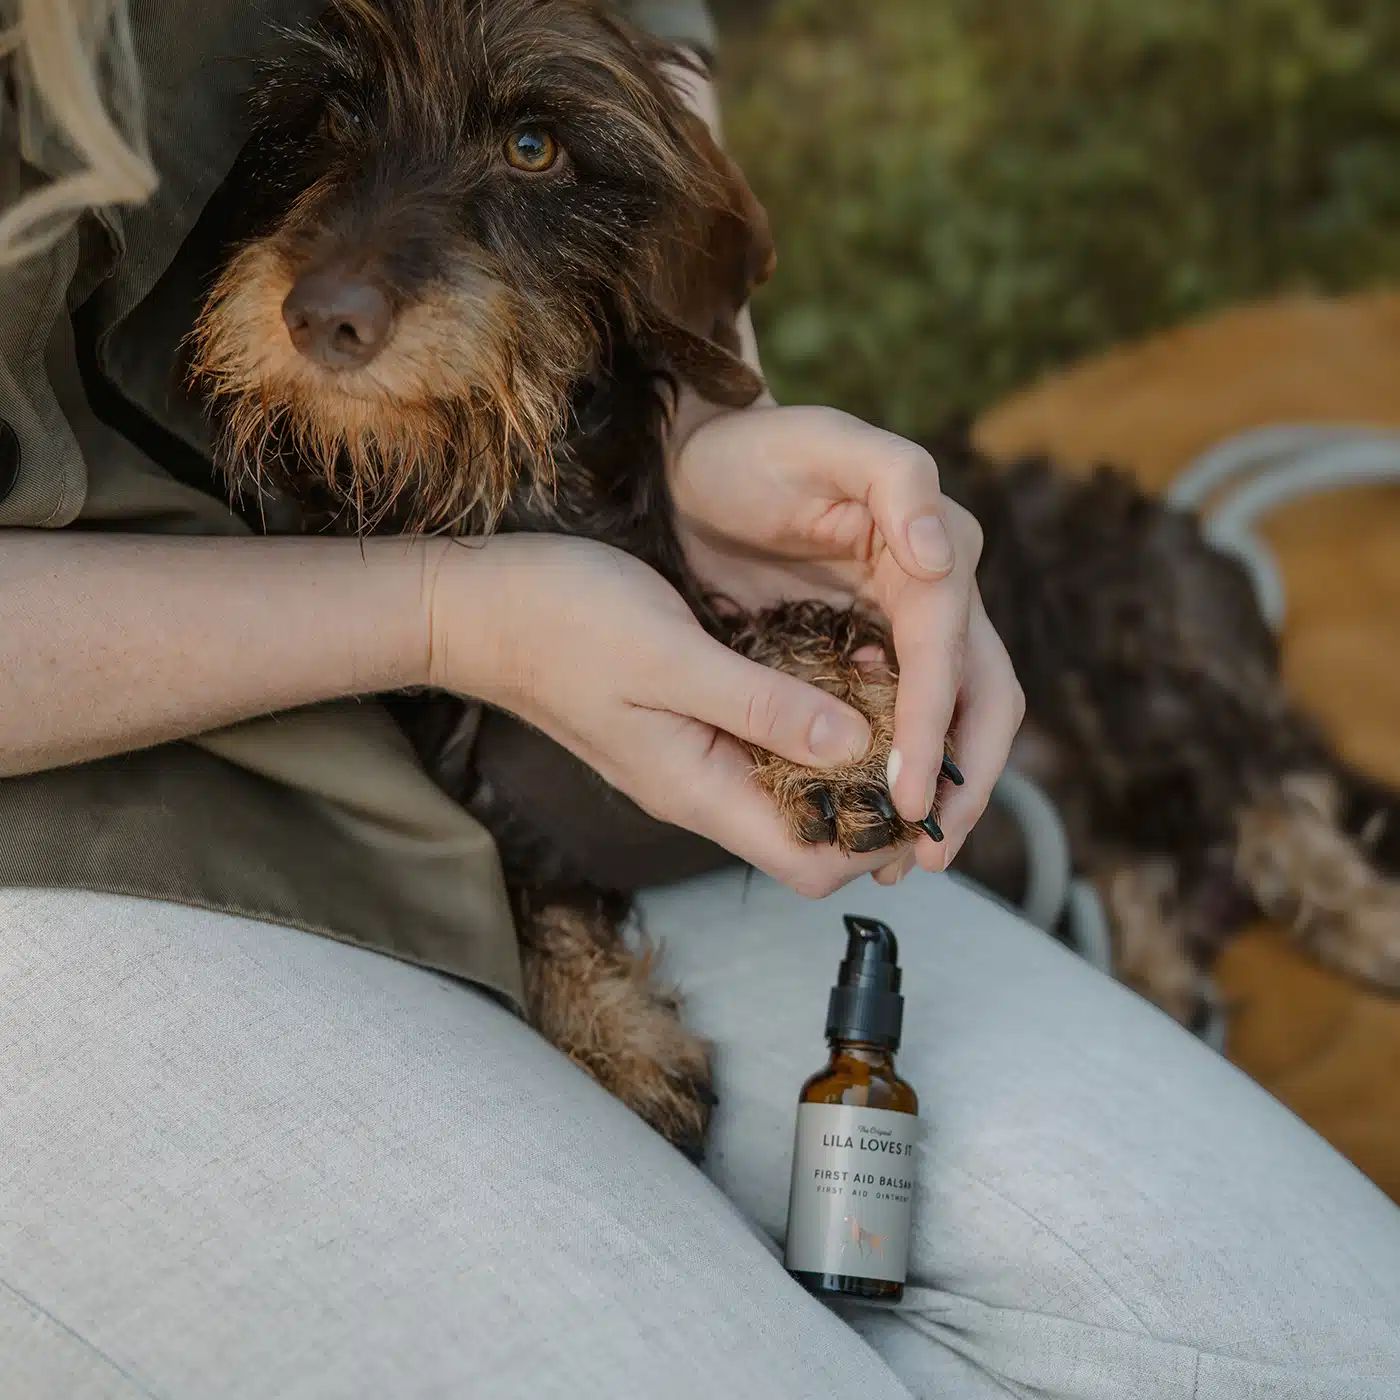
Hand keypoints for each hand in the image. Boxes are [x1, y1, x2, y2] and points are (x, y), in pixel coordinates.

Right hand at [425, 533, 924, 896]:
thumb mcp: (671, 657)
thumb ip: (762, 707)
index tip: (921, 783)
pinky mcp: (687, 724)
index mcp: (698, 788)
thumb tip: (854, 743)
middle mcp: (700, 787)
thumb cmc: (563, 624)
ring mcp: (692, 758)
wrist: (483, 607)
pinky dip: (808, 725)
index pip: (807, 865)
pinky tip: (836, 675)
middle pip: (807, 835)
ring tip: (893, 700)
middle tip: (922, 736)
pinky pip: (764, 747)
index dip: (872, 842)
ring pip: (789, 789)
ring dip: (844, 760)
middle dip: (870, 803)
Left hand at [670, 404, 1024, 874]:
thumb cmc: (755, 451)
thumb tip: (943, 558)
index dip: (936, 726)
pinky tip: (875, 813)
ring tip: (912, 856)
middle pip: (980, 699)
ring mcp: (902, 627)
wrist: (697, 466)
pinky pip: (899, 721)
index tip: (911, 794)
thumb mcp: (825, 441)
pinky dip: (899, 770)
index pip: (950, 653)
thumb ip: (896, 480)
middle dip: (963, 779)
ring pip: (952, 721)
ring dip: (943, 789)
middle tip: (928, 851)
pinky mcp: (866, 649)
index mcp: (934, 551)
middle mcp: (933, 595)